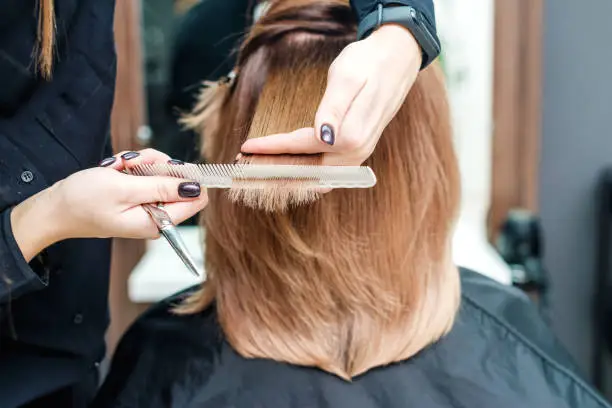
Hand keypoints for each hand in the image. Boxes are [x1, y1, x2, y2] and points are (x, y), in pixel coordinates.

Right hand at [11, 149, 207, 260]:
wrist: (55, 208)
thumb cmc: (83, 201)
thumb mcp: (125, 189)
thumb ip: (162, 187)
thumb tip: (195, 186)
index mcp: (159, 221)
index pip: (196, 199)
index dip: (189, 177)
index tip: (170, 165)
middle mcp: (157, 215)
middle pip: (178, 180)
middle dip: (157, 165)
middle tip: (132, 164)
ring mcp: (148, 205)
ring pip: (161, 172)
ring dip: (141, 163)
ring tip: (119, 166)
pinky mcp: (138, 197)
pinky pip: (147, 174)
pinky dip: (133, 166)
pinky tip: (116, 168)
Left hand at [240, 24, 422, 164]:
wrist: (398, 59)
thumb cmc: (368, 63)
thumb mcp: (347, 77)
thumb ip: (334, 109)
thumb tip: (323, 136)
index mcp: (350, 135)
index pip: (302, 147)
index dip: (273, 148)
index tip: (248, 147)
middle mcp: (356, 151)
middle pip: (309, 170)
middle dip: (277, 170)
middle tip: (247, 165)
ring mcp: (359, 154)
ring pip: (319, 175)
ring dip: (290, 175)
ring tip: (263, 170)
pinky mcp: (358, 149)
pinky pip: (329, 170)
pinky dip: (307, 173)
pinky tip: (291, 171)